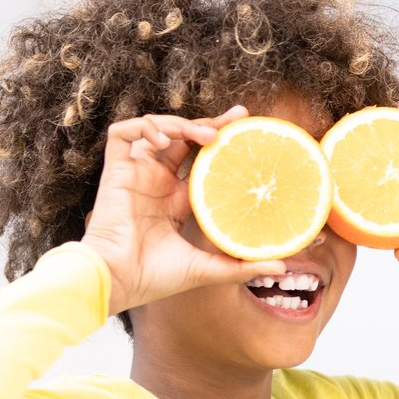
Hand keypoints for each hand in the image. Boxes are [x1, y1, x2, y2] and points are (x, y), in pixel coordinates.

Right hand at [78, 106, 285, 314]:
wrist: (118, 281)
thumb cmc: (155, 279)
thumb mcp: (207, 268)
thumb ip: (242, 265)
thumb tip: (282, 269)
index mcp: (175, 201)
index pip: (202, 162)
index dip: (221, 145)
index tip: (247, 131)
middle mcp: (156, 183)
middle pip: (185, 140)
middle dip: (210, 123)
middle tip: (238, 116)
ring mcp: (136, 175)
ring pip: (158, 130)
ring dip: (182, 124)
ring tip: (206, 137)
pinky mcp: (115, 171)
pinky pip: (122, 133)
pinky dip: (144, 127)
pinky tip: (167, 140)